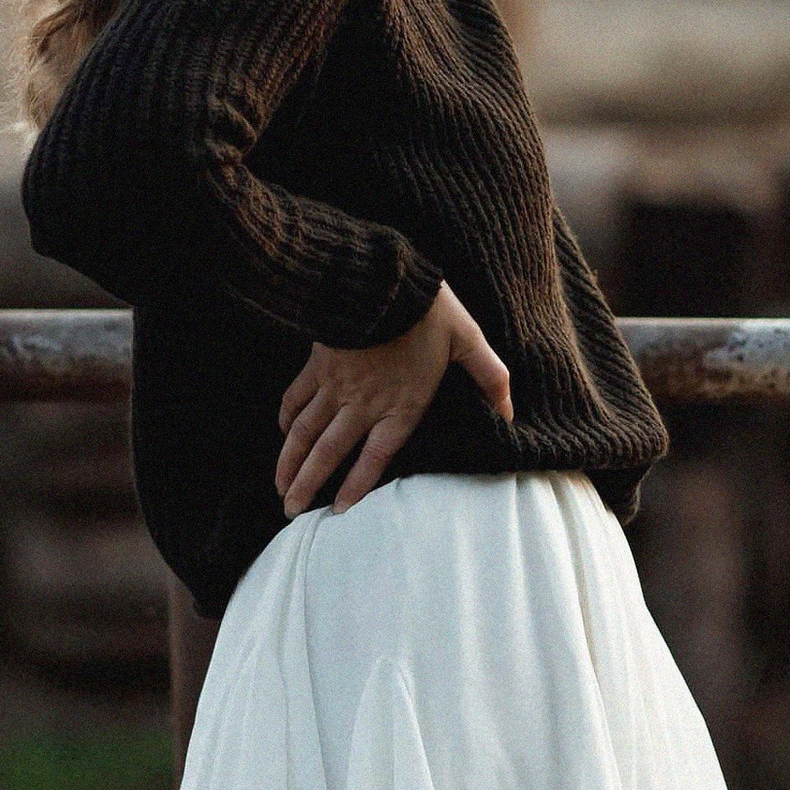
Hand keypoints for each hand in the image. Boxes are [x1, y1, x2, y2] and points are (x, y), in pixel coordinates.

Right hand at [276, 284, 512, 514]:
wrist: (385, 278)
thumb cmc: (430, 311)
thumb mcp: (469, 342)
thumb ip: (490, 378)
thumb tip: (510, 413)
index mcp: (401, 406)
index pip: (375, 458)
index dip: (356, 486)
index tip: (338, 510)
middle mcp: (364, 403)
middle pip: (330, 453)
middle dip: (308, 484)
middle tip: (291, 511)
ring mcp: (337, 385)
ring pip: (306, 432)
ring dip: (290, 462)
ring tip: (280, 488)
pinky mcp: (320, 364)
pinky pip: (297, 398)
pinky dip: (287, 419)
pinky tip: (283, 435)